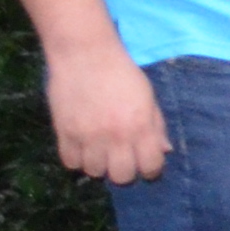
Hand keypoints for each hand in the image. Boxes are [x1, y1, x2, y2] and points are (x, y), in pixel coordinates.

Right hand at [47, 43, 171, 186]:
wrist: (85, 54)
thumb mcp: (148, 97)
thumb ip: (156, 126)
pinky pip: (70, 163)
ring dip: (99, 165)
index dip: (150, 169)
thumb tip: (165, 151)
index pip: (150, 167)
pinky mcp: (64, 132)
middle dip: (124, 171)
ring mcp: (88, 136)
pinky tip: (82, 147)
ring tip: (99, 150)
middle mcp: (116, 136)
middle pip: (121, 177)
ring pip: (94, 172)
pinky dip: (77, 159)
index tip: (146, 164)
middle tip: (121, 159)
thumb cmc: (122, 73)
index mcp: (141, 126)